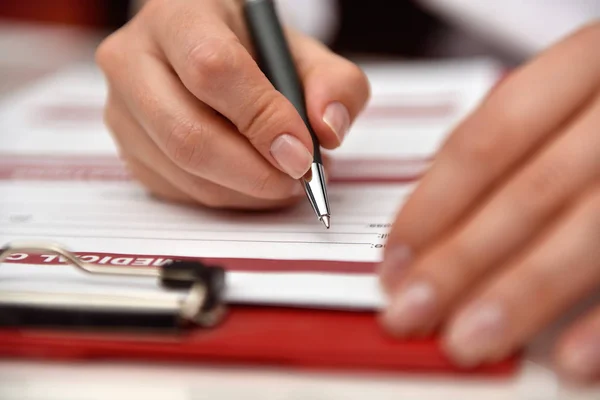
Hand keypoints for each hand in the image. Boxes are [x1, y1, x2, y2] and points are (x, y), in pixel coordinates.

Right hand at [96, 0, 368, 209]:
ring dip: (245, 190)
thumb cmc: (253, 51)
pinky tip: (251, 181)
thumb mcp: (302, 52)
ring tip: (283, 179)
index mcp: (178, 15)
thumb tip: (327, 132)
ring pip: (182, 169)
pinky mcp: (127, 148)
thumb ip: (334, 83)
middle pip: (187, 132)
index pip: (213, 69)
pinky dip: (225, 197)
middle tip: (297, 179)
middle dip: (253, 171)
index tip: (301, 152)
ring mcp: (122, 108)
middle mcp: (133, 58)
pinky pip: (177, 190)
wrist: (206, 53)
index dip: (261, 119)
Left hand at [379, 22, 599, 382]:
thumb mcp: (572, 97)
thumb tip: (430, 224)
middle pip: (531, 191)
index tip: (393, 262)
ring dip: (523, 294)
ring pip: (591, 230)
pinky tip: (568, 361)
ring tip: (467, 342)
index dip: (431, 206)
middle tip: (409, 313)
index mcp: (587, 65)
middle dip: (462, 261)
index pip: (487, 140)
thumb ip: (514, 147)